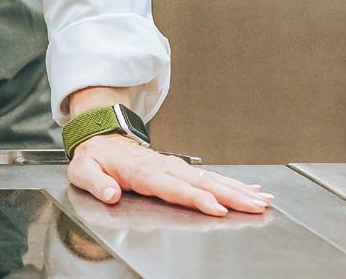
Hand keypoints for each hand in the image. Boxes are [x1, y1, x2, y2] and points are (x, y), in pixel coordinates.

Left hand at [67, 135, 272, 215]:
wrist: (101, 137)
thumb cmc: (94, 157)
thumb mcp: (84, 170)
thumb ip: (96, 183)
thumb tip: (110, 193)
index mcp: (142, 171)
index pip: (174, 187)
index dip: (196, 198)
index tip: (216, 209)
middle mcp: (164, 167)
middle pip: (201, 184)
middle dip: (230, 195)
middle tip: (254, 206)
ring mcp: (175, 167)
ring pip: (211, 180)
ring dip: (238, 190)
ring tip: (261, 200)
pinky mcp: (181, 169)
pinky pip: (210, 177)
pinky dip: (232, 183)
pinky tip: (250, 190)